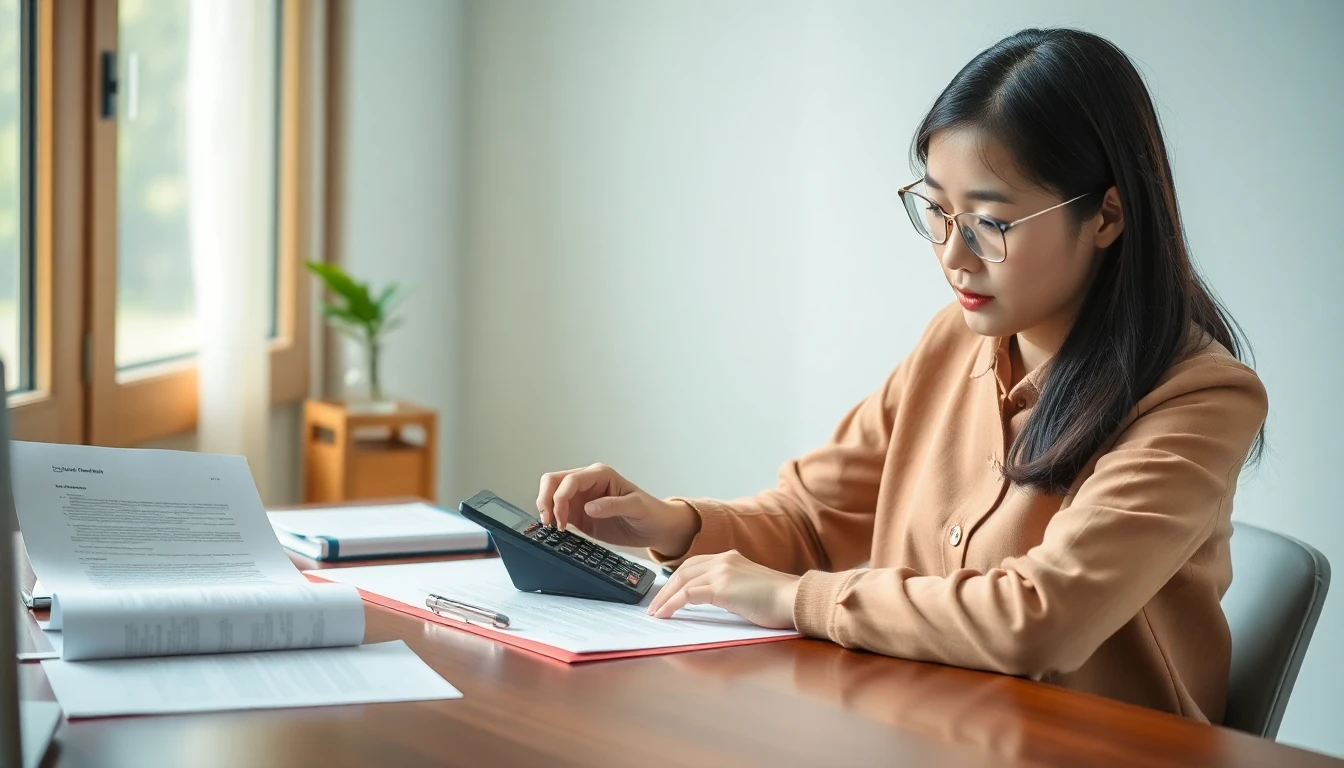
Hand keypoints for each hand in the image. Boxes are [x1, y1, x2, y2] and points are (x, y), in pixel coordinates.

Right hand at [536, 463, 700, 554]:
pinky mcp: (579, 514)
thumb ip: (614, 505)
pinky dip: (552, 519)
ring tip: (552, 529)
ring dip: (546, 509)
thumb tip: (589, 507)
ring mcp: (581, 498)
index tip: (562, 520)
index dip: (561, 499)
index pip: (570, 480)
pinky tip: (556, 532)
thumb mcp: (637, 508)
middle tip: (549, 522)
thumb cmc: (651, 513)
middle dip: (546, 499)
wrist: (656, 528)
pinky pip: (558, 512)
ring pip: (551, 494)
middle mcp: (587, 483)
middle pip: (553, 481)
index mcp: (600, 474)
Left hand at [646, 550, 799, 629]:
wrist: (796, 599)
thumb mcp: (749, 590)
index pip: (694, 565)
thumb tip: (715, 602)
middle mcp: (724, 559)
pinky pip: (688, 595)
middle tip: (654, 605)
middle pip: (683, 571)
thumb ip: (731, 590)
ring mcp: (722, 571)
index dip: (677, 580)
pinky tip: (664, 615)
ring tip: (655, 613)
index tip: (666, 594)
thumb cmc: (780, 601)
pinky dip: (672, 604)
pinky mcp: (721, 587)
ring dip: (664, 598)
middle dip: (665, 589)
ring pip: (682, 581)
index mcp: (731, 558)